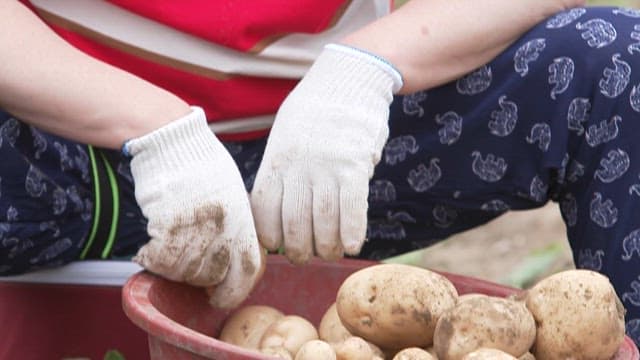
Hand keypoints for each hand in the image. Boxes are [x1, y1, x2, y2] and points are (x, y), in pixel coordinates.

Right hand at [126, 107, 263, 307]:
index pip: (249, 269)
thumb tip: (235, 254)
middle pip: (213, 275)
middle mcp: (222, 227)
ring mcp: (195, 227)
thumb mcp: (234, 192)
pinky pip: (159, 259)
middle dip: (201, 280)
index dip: (236, 290)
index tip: (222, 297)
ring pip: (185, 271)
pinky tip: (149, 248)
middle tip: (190, 270)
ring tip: (169, 251)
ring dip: (175, 269)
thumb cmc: (202, 163)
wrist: (173, 141)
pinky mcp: (165, 224)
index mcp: (243, 219)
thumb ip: (237, 225)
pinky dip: (152, 260)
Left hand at [250, 45, 401, 263]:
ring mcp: (326, 167)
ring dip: (327, 246)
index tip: (276, 245)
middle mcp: (298, 167)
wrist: (349, 78)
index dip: (269, 234)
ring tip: (330, 253)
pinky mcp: (354, 166)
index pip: (265, 208)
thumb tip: (277, 206)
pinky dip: (352, 232)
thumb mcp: (285, 133)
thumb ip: (281, 168)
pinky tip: (352, 246)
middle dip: (298, 249)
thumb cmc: (315, 111)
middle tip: (304, 256)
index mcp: (277, 159)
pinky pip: (352, 209)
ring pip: (323, 222)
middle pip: (293, 222)